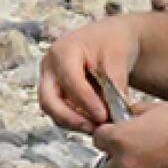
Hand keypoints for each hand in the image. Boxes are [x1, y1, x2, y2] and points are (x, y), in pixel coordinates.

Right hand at [39, 15, 142, 132]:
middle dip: (70, 118)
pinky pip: (59, 113)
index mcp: (63, 51)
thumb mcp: (118, 57)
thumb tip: (114, 112)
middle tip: (94, 128)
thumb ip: (115, 84)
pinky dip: (75, 121)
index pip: (70, 81)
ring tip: (97, 128)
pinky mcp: (55, 94)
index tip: (103, 116)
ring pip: (52, 110)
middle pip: (49, 100)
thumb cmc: (113, 42)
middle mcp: (49, 67)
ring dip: (73, 123)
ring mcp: (49, 81)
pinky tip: (93, 124)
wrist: (112, 39)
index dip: (86, 101)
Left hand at [92, 102, 167, 167]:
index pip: (98, 139)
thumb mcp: (157, 109)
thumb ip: (135, 114)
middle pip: (110, 165)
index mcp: (121, 140)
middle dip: (121, 158)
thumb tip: (127, 116)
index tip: (116, 134)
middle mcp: (124, 166)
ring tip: (159, 162)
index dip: (109, 135)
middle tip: (142, 149)